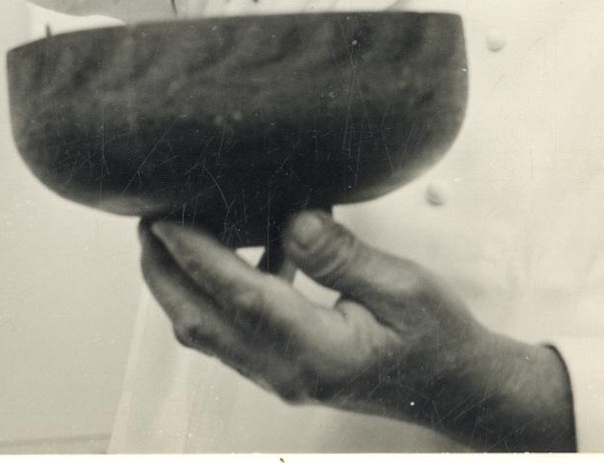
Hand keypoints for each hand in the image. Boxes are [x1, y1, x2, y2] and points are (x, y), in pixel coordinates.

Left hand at [139, 211, 575, 450]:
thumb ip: (343, 256)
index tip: (161, 215)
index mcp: (314, 351)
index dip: (194, 254)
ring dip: (181, 281)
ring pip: (207, 329)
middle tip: (146, 214)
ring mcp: (281, 375)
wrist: (457, 389)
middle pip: (200, 321)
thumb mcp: (403, 287)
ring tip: (174, 227)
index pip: (236, 297)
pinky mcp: (285, 367)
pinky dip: (217, 289)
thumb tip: (292, 220)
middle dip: (163, 270)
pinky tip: (247, 246)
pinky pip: (232, 329)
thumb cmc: (437, 337)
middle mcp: (285, 370)